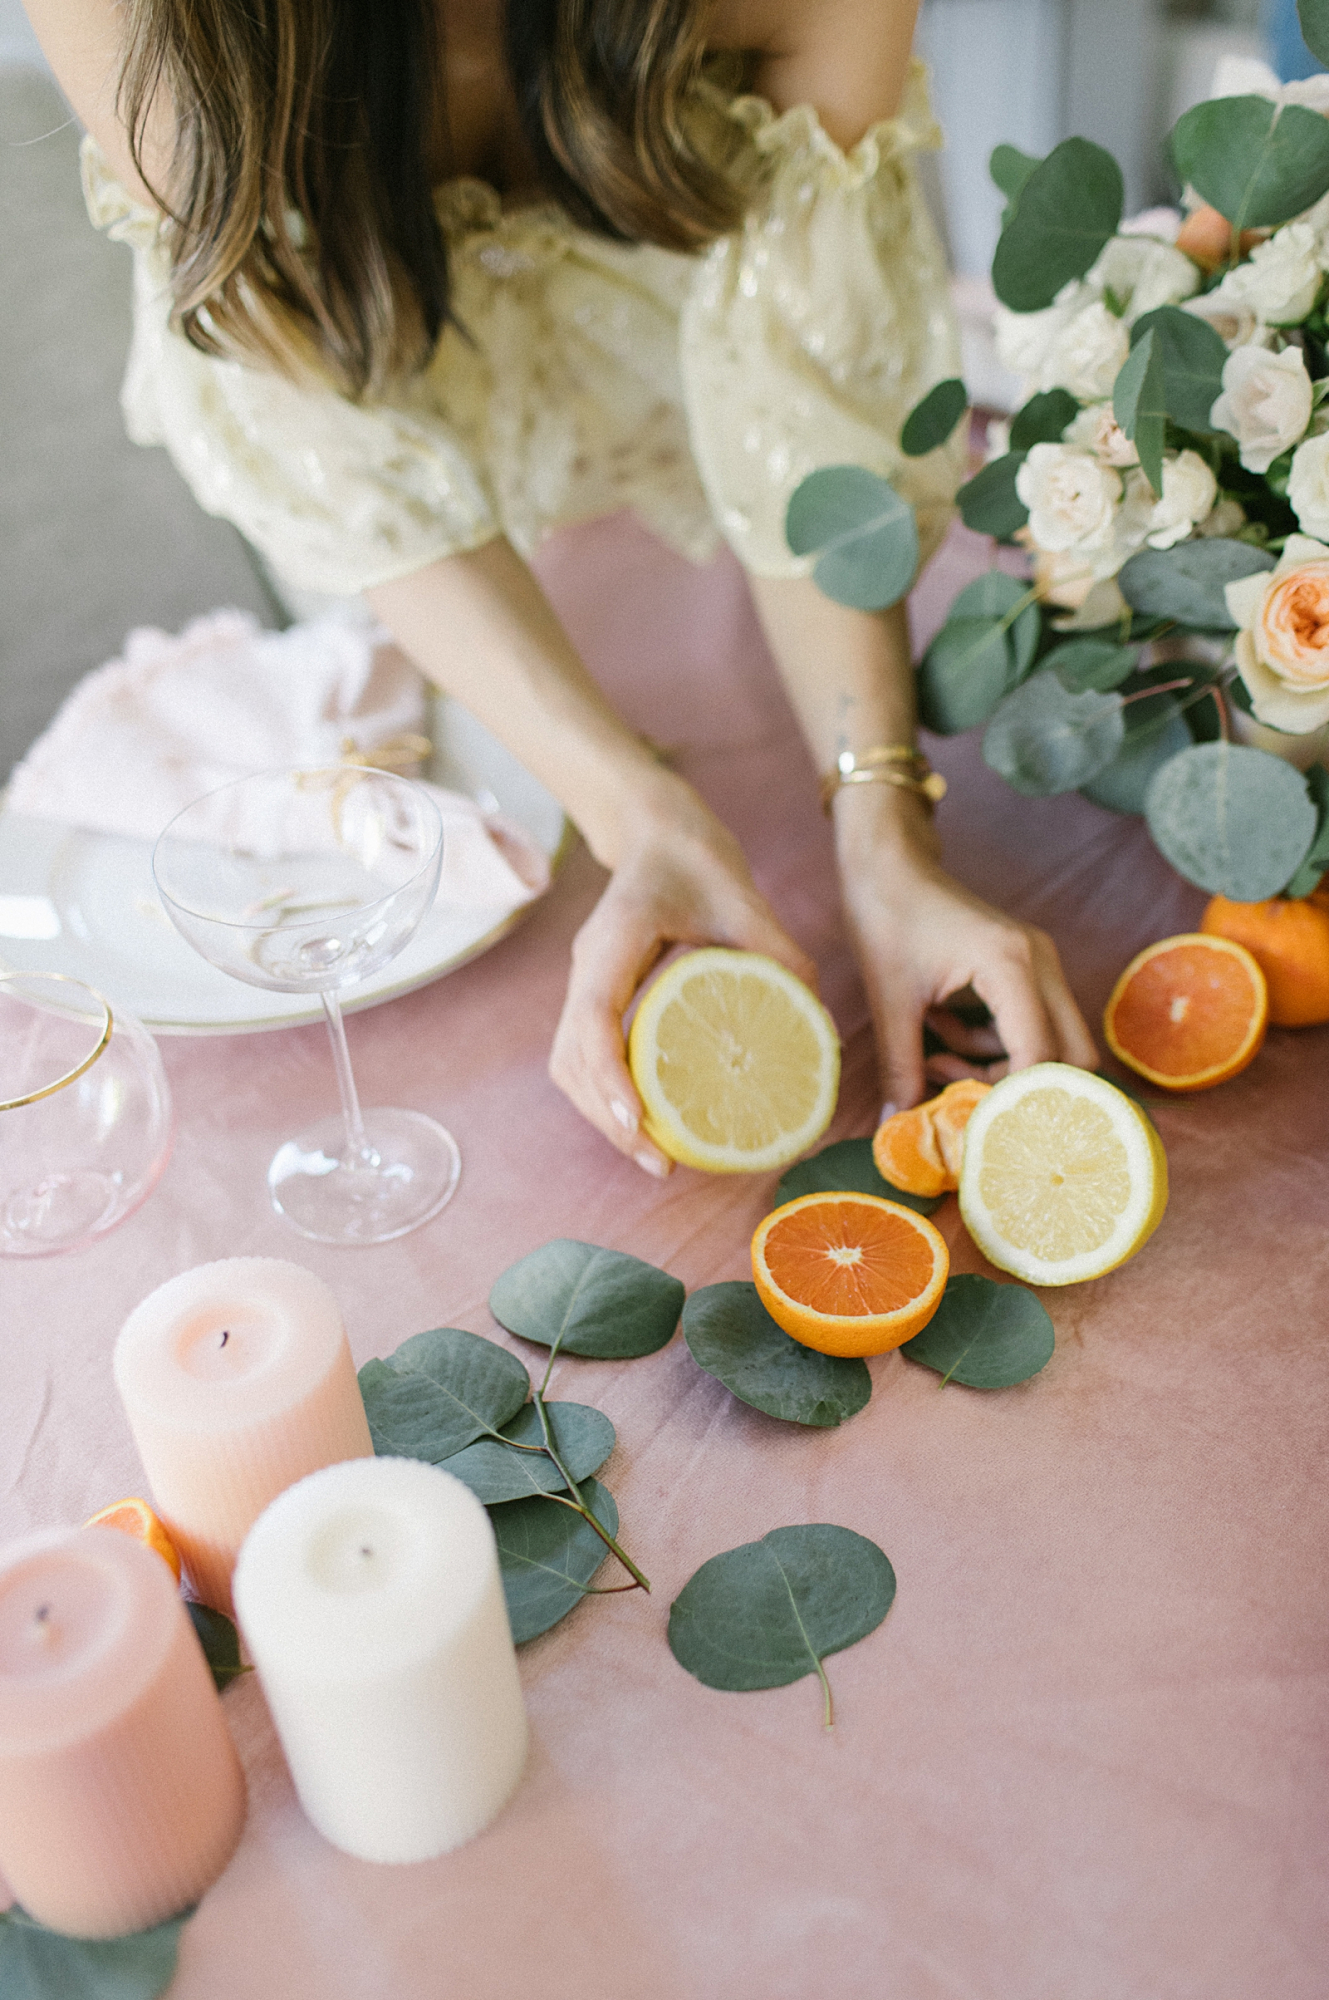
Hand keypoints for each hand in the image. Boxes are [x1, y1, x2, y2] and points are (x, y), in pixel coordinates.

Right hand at [549, 773, 816, 1174]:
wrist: (657, 829)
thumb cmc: (698, 857)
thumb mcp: (745, 899)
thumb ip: (780, 955)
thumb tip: (822, 1031)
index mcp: (615, 939)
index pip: (592, 1018)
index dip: (609, 1077)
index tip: (639, 1123)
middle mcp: (587, 966)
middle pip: (570, 1060)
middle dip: (606, 1118)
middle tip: (659, 1162)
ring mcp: (584, 982)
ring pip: (569, 1064)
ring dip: (602, 1114)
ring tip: (655, 1153)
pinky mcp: (594, 995)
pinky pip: (584, 1056)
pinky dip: (608, 1094)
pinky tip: (653, 1118)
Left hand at [833, 786, 1097, 1113]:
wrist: (887, 863)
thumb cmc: (887, 915)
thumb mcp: (888, 999)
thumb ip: (900, 1065)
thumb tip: (898, 1125)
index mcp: (1012, 965)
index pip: (1039, 1055)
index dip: (1014, 1102)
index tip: (978, 1131)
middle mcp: (1040, 963)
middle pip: (1070, 1054)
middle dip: (1021, 1090)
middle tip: (966, 1102)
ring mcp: (1038, 964)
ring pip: (1049, 1044)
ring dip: (996, 1066)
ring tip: (933, 1057)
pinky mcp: (1025, 969)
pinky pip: (1026, 1025)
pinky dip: (990, 1044)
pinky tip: (940, 1032)